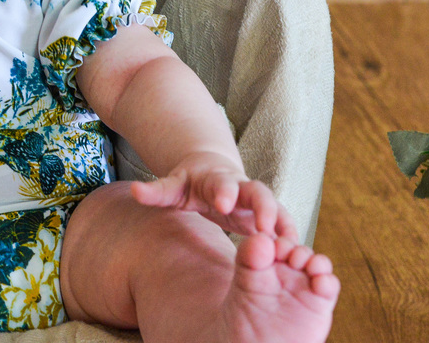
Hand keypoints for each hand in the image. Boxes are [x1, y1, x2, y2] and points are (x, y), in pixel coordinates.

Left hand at [129, 151, 298, 238]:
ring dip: (283, 225)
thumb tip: (133, 191)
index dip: (224, 191)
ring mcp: (256, 201)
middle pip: (258, 192)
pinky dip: (289, 237)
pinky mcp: (265, 216)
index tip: (223, 203)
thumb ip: (156, 191)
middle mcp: (241, 187)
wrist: (211, 173)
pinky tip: (295, 256)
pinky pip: (282, 224)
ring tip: (290, 247)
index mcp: (216, 179)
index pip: (221, 183)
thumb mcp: (173, 186)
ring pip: (276, 208)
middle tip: (266, 226)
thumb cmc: (189, 184)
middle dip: (263, 206)